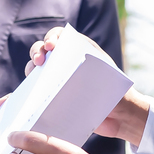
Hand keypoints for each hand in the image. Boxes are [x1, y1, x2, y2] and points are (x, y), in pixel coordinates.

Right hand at [26, 28, 153, 146]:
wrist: (121, 117)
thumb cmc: (117, 93)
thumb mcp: (106, 78)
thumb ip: (88, 72)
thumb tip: (67, 73)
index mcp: (80, 50)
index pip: (60, 36)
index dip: (52, 37)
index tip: (51, 46)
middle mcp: (66, 61)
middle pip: (43, 49)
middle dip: (38, 51)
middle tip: (40, 60)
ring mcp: (58, 78)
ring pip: (37, 69)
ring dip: (32, 69)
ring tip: (35, 77)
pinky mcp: (55, 95)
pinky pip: (39, 90)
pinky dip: (34, 90)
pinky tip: (34, 94)